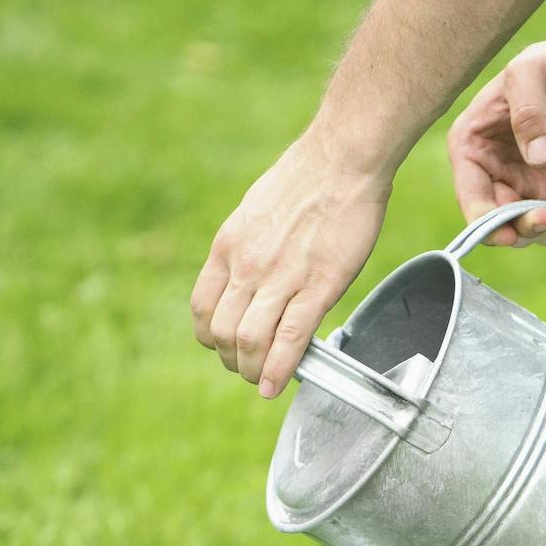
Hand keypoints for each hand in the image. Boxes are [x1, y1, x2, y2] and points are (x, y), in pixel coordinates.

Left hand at [191, 135, 391, 397]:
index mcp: (229, 246)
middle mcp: (247, 265)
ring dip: (254, 372)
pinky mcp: (318, 286)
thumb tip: (249, 275)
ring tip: (263, 382)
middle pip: (222, 334)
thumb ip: (247, 248)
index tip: (225, 347)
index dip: (211, 338)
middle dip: (233, 361)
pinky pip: (290, 339)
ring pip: (251, 342)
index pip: (203, 309)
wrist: (342, 158)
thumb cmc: (307, 180)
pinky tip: (277, 386)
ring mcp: (281, 278)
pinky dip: (280, 370)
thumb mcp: (255, 211)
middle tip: (248, 370)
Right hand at [447, 38, 545, 246]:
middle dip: (517, 228)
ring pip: (521, 228)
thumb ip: (529, 113)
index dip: (483, 220)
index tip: (507, 230)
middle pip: (494, 220)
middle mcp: (492, 171)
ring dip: (541, 232)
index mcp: (472, 145)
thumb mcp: (531, 74)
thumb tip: (538, 159)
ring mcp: (522, 185)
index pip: (469, 194)